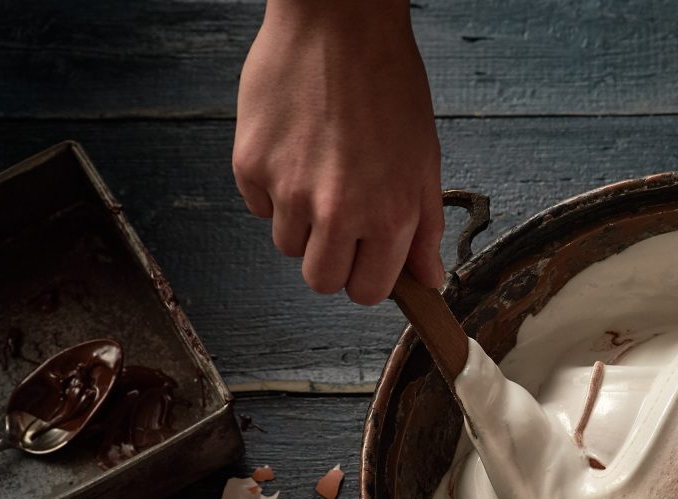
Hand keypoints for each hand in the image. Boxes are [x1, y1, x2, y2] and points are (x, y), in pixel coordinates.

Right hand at [233, 0, 444, 304]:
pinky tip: (294, 149)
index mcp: (388, 218)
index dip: (367, 276)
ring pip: (286, 245)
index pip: (368, 292)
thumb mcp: (424, 162)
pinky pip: (257, 205)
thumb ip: (424, 230)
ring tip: (320, 172)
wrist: (338, 22)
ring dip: (301, 222)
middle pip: (321, 281)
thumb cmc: (389, 85)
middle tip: (341, 222)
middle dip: (332, 260)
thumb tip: (427, 279)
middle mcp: (337, 213)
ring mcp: (288, 191)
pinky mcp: (250, 165)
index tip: (367, 258)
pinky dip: (272, 188)